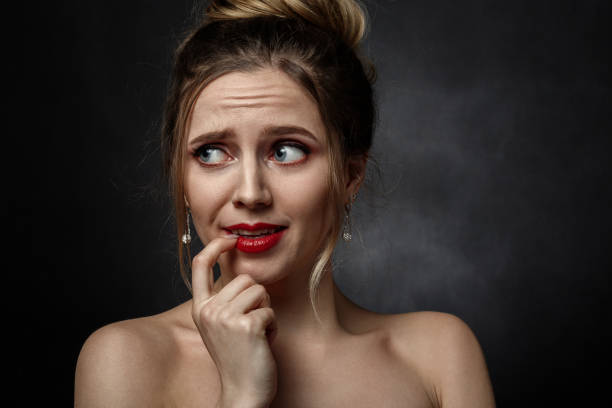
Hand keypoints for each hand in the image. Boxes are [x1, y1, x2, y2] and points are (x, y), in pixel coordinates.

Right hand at [191, 237, 277, 406]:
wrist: (243, 392)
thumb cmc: (237, 357)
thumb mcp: (221, 325)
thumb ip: (224, 299)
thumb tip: (240, 271)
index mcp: (199, 308)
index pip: (200, 265)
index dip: (215, 247)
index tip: (231, 240)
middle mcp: (208, 310)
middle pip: (244, 279)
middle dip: (256, 299)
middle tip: (250, 326)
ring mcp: (225, 317)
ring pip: (260, 291)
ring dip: (265, 312)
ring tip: (255, 335)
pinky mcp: (246, 325)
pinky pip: (270, 310)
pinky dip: (273, 327)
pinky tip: (262, 343)